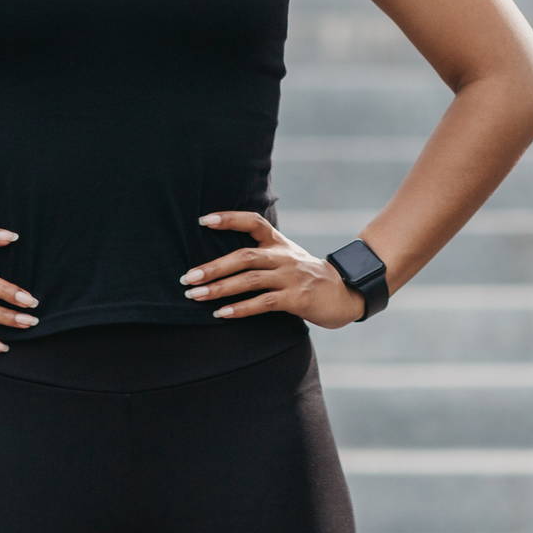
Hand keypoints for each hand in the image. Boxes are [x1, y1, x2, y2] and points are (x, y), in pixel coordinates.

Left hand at [179, 210, 371, 329]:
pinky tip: (221, 313)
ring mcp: (291, 277)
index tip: (203, 220)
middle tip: (188, 277)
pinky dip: (240, 308)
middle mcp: (284, 256)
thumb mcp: (287, 258)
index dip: (229, 218)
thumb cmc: (307, 278)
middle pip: (244, 256)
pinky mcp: (297, 298)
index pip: (254, 222)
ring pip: (250, 279)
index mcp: (279, 243)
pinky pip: (264, 303)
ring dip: (219, 288)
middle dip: (213, 267)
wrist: (345, 294)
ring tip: (195, 295)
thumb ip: (262, 256)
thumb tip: (222, 263)